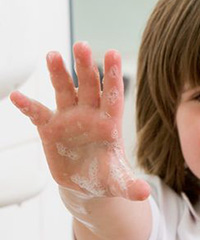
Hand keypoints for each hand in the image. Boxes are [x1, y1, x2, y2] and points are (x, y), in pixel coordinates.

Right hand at [9, 42, 149, 200]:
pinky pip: (38, 114)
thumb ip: (130, 185)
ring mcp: (69, 119)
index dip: (113, 75)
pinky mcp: (50, 129)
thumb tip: (142, 194)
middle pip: (88, 85)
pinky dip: (27, 106)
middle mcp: (89, 114)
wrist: (86, 184)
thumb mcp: (119, 183)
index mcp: (109, 123)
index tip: (114, 53)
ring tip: (52, 55)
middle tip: (82, 45)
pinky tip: (17, 96)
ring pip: (63, 91)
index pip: (113, 95)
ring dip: (58, 74)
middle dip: (85, 66)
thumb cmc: (107, 177)